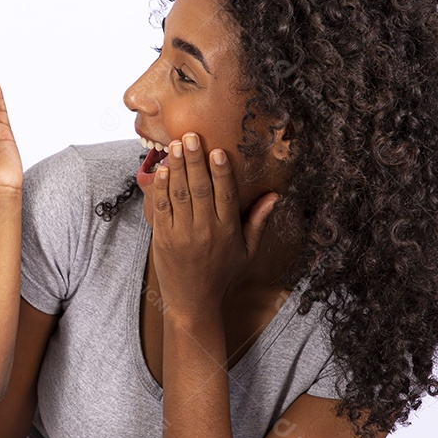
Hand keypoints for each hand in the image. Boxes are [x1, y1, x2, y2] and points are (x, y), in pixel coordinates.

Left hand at [150, 132, 277, 322]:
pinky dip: (161, 188)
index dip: (221, 172)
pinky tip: (163, 169)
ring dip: (177, 168)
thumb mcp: (247, 251)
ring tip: (176, 145)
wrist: (193, 301)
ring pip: (180, 195)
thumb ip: (258, 221)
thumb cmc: (223, 274)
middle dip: (195, 161)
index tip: (218, 151)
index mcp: (227, 231)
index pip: (225, 196)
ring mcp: (182, 234)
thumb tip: (275, 195)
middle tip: (191, 136)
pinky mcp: (163, 238)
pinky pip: (162, 208)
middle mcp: (205, 231)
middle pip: (200, 190)